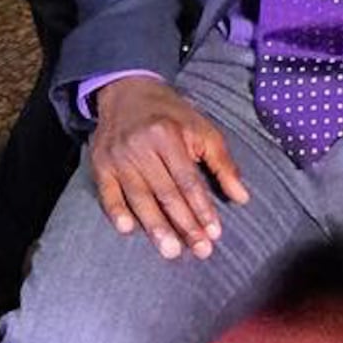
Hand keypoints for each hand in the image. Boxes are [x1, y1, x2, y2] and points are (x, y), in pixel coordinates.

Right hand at [91, 76, 248, 259]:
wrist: (127, 91)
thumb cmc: (171, 115)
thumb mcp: (202, 129)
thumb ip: (222, 163)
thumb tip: (241, 197)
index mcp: (167, 134)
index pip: (187, 180)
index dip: (201, 208)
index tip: (214, 233)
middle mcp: (141, 146)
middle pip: (165, 192)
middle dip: (184, 224)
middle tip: (200, 250)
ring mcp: (118, 156)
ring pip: (139, 197)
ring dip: (155, 227)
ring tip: (172, 251)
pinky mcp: (100, 164)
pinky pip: (107, 192)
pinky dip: (116, 211)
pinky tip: (128, 230)